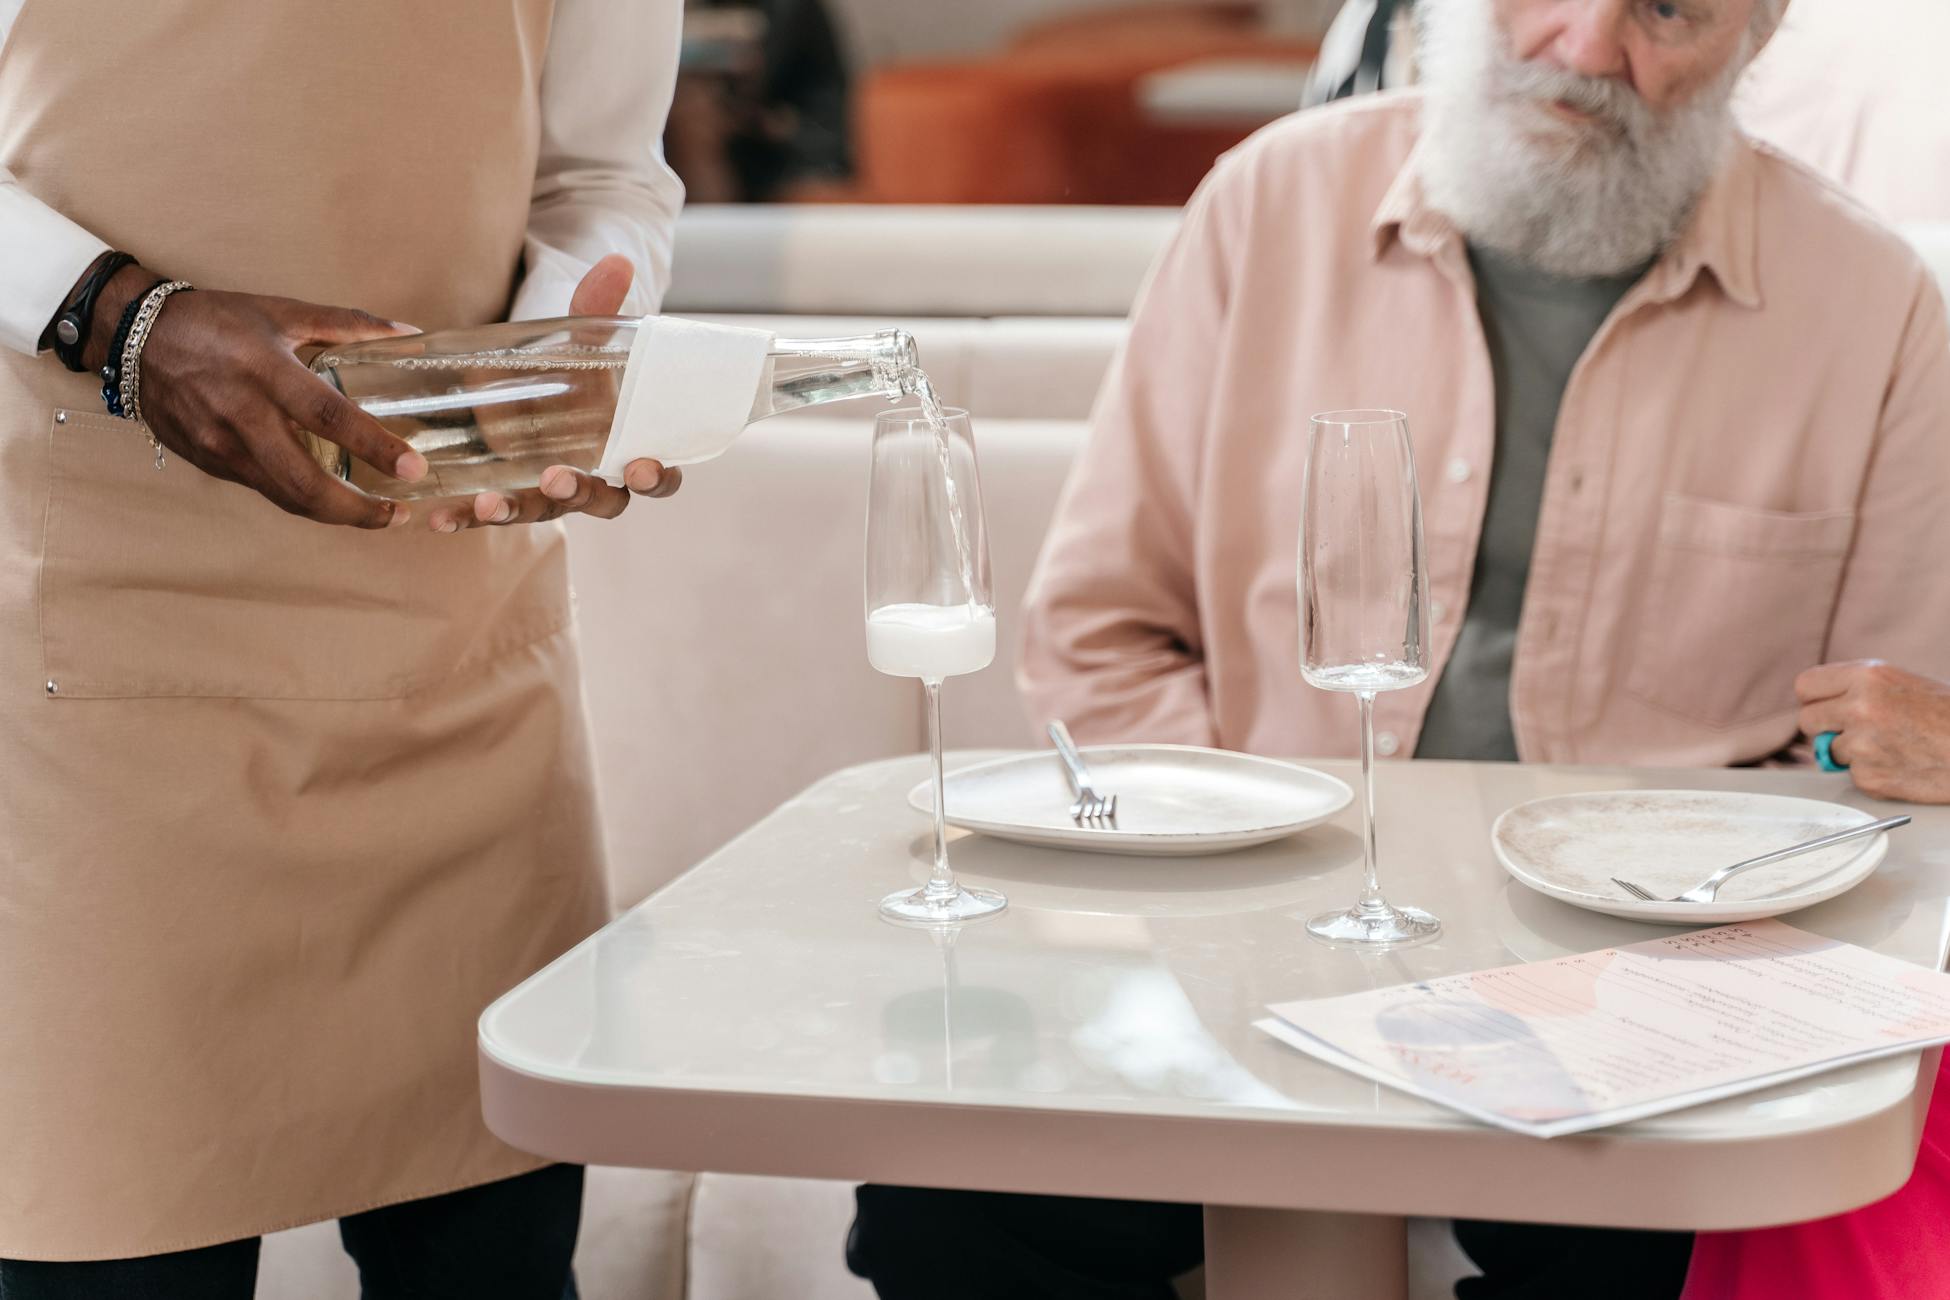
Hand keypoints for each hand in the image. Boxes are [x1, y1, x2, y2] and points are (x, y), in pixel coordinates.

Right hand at [85, 264, 427, 528]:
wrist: (133, 337)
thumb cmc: (215, 321)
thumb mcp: (280, 312)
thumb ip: (347, 323)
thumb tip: (407, 330)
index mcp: (266, 371)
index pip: (328, 416)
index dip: (374, 447)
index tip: (414, 469)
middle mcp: (242, 415)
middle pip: (304, 482)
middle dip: (358, 509)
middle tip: (400, 514)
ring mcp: (221, 446)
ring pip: (285, 497)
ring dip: (335, 514)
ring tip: (378, 515)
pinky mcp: (209, 462)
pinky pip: (265, 490)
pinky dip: (303, 500)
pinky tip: (333, 500)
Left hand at [424, 255, 680, 533]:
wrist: (531, 379)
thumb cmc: (575, 368)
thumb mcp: (584, 338)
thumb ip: (599, 307)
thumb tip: (618, 261)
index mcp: (629, 446)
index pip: (659, 476)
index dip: (657, 478)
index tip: (642, 467)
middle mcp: (596, 476)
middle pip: (602, 502)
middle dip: (580, 493)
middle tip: (557, 479)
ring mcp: (551, 491)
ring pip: (545, 511)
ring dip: (518, 511)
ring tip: (489, 504)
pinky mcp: (509, 491)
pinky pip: (491, 513)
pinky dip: (466, 517)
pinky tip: (438, 518)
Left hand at [1796, 661, 1949, 802]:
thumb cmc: (1948, 715)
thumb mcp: (1902, 682)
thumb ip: (1858, 688)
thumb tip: (1820, 702)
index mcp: (1867, 676)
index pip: (1806, 685)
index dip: (1816, 699)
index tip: (1826, 707)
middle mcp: (1859, 707)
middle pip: (1807, 720)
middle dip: (1825, 728)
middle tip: (1853, 730)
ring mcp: (1862, 744)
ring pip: (1830, 751)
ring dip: (1852, 753)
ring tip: (1891, 746)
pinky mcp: (1869, 776)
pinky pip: (1852, 775)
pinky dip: (1872, 773)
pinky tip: (1901, 764)